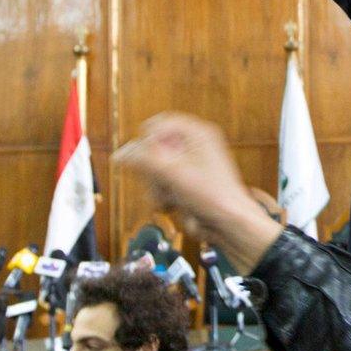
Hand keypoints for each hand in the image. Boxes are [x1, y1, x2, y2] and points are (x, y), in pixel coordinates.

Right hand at [117, 114, 283, 271]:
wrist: (231, 226)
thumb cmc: (212, 196)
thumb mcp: (173, 174)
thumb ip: (143, 160)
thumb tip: (119, 154)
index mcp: (198, 133)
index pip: (159, 124)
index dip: (147, 142)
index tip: (143, 161)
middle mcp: (195, 146)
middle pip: (154, 150)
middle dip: (152, 172)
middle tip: (160, 184)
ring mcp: (191, 167)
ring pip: (156, 171)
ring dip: (157, 188)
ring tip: (171, 200)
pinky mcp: (188, 185)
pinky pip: (164, 186)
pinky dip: (165, 197)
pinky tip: (175, 206)